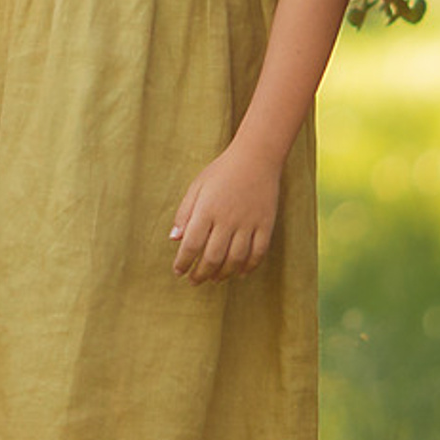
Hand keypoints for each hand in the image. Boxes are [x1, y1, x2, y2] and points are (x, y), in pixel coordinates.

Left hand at [169, 143, 280, 283]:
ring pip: (235, 259)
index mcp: (207, 209)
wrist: (256, 157)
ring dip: (223, 274)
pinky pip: (258, 253)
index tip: (178, 271)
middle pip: (213, 257)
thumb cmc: (221, 171)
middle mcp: (227, 219)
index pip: (191, 244)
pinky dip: (249, 267)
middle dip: (201, 274)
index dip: (183, 262)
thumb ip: (185, 212)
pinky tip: (240, 273)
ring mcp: (248, 223)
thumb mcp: (197, 186)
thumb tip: (174, 239)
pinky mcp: (266, 224)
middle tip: (194, 281)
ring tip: (214, 279)